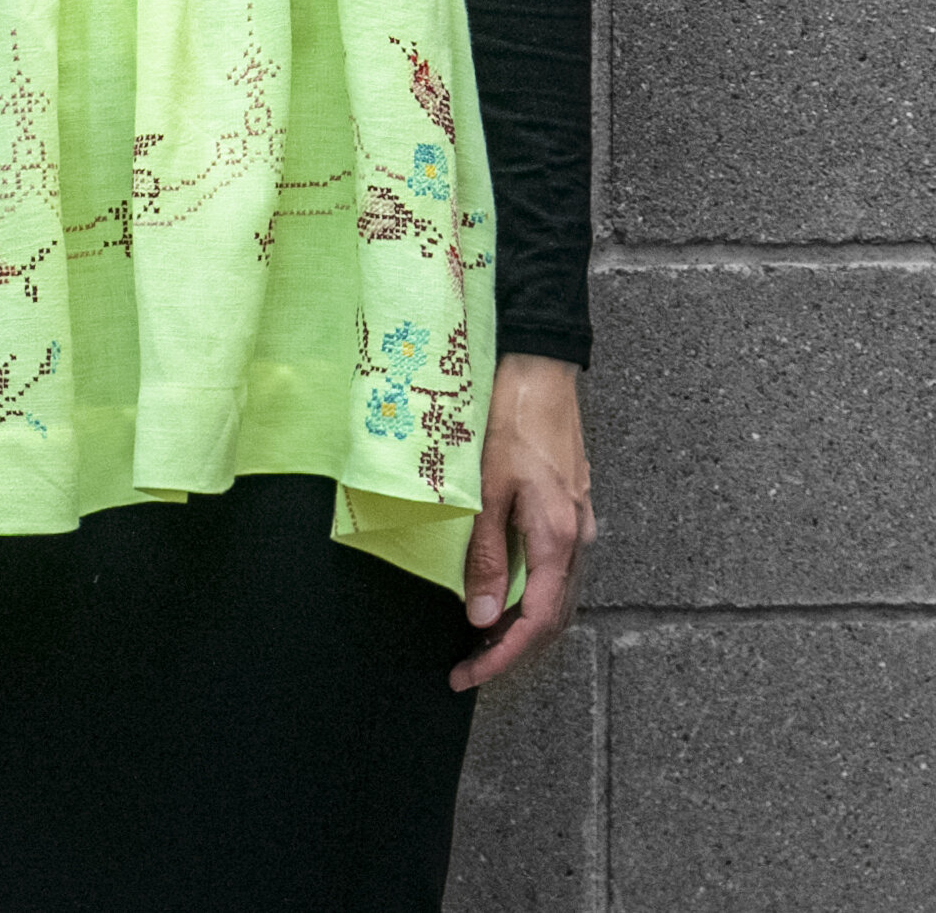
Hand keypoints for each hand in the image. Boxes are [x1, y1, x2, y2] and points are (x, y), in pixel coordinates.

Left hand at [450, 352, 596, 691]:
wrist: (542, 371)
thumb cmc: (511, 421)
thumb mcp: (487, 488)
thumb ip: (485, 555)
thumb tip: (479, 617)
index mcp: (558, 539)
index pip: (533, 623)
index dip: (500, 657)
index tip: (467, 676)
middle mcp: (578, 540)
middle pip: (551, 619)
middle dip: (511, 650)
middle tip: (469, 665)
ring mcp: (580, 525)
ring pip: (558, 598)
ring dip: (523, 626)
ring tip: (482, 639)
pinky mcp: (573, 510)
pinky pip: (558, 572)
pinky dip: (533, 597)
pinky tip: (506, 594)